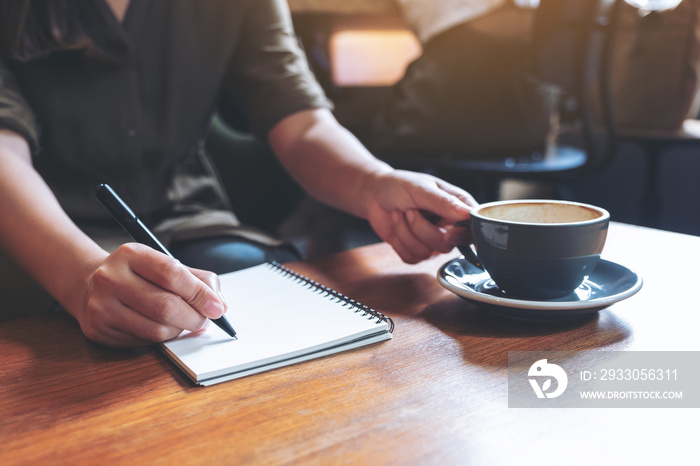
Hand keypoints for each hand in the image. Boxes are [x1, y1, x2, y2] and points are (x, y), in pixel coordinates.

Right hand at [77, 243, 226, 347]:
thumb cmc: (139, 275)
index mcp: (131, 254)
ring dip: (179, 330)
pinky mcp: (99, 330)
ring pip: (156, 330)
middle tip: (205, 320)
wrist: (90, 286)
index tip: (218, 307)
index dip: (200, 293)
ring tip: (182, 322)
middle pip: (165, 307)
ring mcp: (101, 306)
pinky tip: (161, 327)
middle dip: (194, 318)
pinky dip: (162, 339)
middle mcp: (111, 278)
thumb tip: (219, 305)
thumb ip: (198, 279)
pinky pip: (143, 342)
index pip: (172, 274)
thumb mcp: (165, 265)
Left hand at [364, 170, 477, 262]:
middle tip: (410, 211)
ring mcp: (432, 241)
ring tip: (402, 214)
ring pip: (426, 253)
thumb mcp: (421, 188)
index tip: (447, 232)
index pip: (472, 228)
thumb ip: (443, 202)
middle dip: (422, 229)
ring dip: (407, 233)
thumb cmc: (400, 185)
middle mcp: (448, 226)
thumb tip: (467, 214)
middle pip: (446, 245)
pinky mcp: (416, 251)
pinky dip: (399, 242)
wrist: (375, 194)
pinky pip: (411, 258)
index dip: (462, 235)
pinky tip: (398, 225)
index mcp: (457, 207)